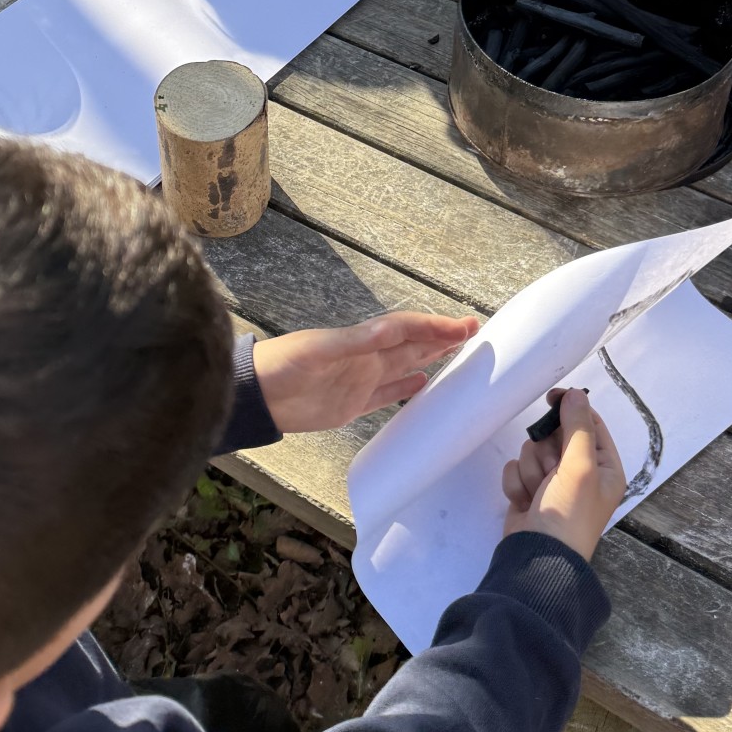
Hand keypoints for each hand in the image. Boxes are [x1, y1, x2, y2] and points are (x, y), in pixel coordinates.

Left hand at [252, 311, 478, 434]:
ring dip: (430, 358)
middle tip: (474, 330)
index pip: (407, 330)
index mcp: (362, 342)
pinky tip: (423, 383)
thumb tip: (390, 328)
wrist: (256, 397)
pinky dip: (406, 387)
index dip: (436, 327)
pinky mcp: (353, 405)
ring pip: (405, 366)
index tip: (465, 327)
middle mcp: (366, 359)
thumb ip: (355, 341)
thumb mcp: (318, 349)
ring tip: (457, 352)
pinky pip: (388, 395)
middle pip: (412, 345)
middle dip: (442, 337)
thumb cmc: (283, 365)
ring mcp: (361, 381)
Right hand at [502, 388, 624, 559]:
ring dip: (531, 470)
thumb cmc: (569, 512)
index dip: (570, 409)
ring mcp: (552, 483)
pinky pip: (516, 470)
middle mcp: (580, 473)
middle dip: (547, 451)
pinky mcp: (528, 492)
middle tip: (552, 471)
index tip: (551, 398)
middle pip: (555, 435)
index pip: (589, 424)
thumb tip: (575, 393)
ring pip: (531, 450)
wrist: (537, 557)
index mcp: (604, 467)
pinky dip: (516, 484)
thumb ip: (578, 427)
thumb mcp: (580, 467)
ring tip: (538, 493)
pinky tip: (524, 502)